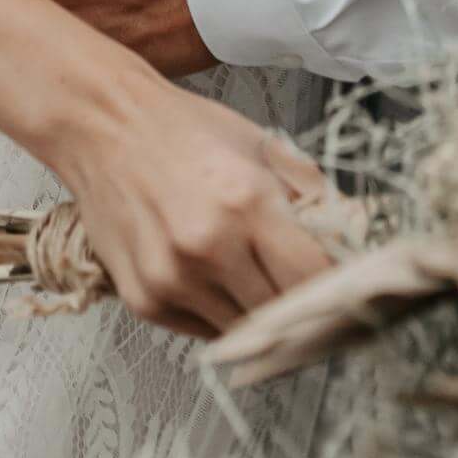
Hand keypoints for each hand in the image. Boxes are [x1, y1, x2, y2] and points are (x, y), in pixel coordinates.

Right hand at [54, 79, 334, 340]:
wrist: (104, 124)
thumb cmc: (184, 130)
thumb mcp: (261, 147)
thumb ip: (311, 197)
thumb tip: (353, 240)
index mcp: (247, 202)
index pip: (314, 278)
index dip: (339, 290)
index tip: (349, 290)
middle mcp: (208, 247)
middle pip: (283, 315)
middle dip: (306, 309)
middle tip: (316, 297)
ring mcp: (172, 279)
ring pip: (246, 332)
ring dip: (263, 317)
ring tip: (264, 285)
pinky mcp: (145, 301)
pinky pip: (205, 331)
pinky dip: (223, 316)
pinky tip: (220, 283)